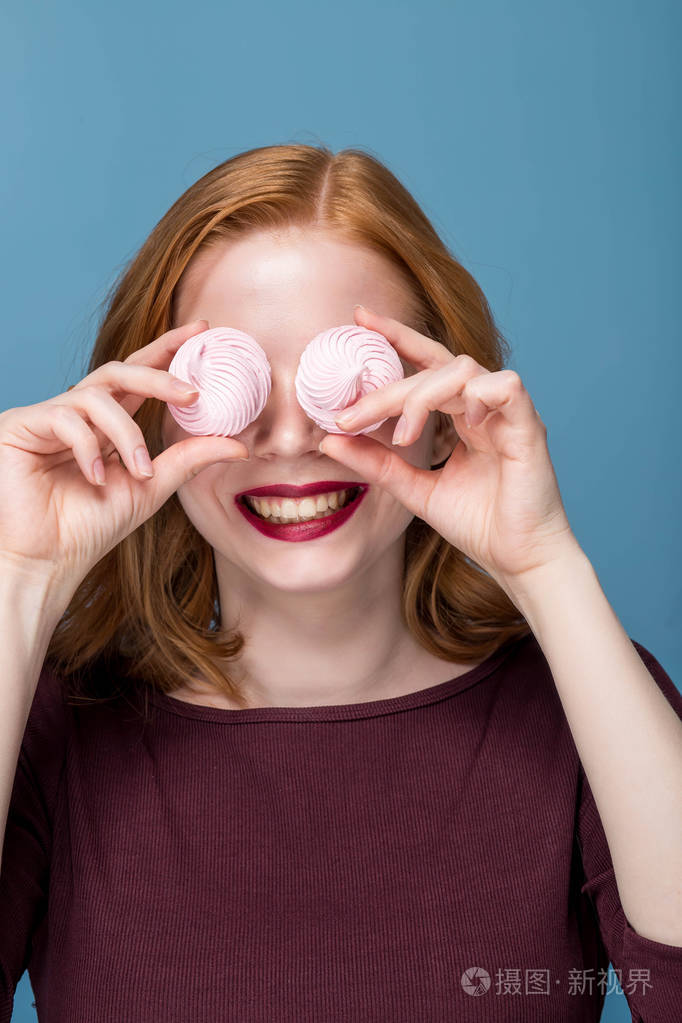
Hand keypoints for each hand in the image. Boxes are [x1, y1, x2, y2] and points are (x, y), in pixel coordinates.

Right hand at [0, 319, 248, 598]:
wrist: (48, 560)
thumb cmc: (91, 526)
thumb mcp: (151, 486)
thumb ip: (189, 458)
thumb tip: (239, 444)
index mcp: (106, 422)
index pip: (139, 375)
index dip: (168, 350)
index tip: (202, 331)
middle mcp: (77, 412)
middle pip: (120, 371)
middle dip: (159, 376)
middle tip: (193, 392)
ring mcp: (47, 416)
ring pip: (97, 397)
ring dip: (127, 434)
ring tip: (140, 471)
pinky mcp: (20, 425)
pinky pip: (65, 417)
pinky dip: (89, 447)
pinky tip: (97, 477)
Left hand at [318, 306, 579, 589]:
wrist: (518, 560)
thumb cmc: (479, 524)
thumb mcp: (413, 490)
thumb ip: (376, 463)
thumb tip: (331, 440)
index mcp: (462, 416)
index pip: (427, 363)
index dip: (396, 336)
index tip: (358, 318)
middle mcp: (484, 407)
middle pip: (434, 369)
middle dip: (387, 390)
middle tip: (350, 414)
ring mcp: (508, 414)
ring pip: (463, 370)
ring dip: (424, 395)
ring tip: (404, 435)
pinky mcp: (529, 427)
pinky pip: (506, 386)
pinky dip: (477, 396)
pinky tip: (460, 423)